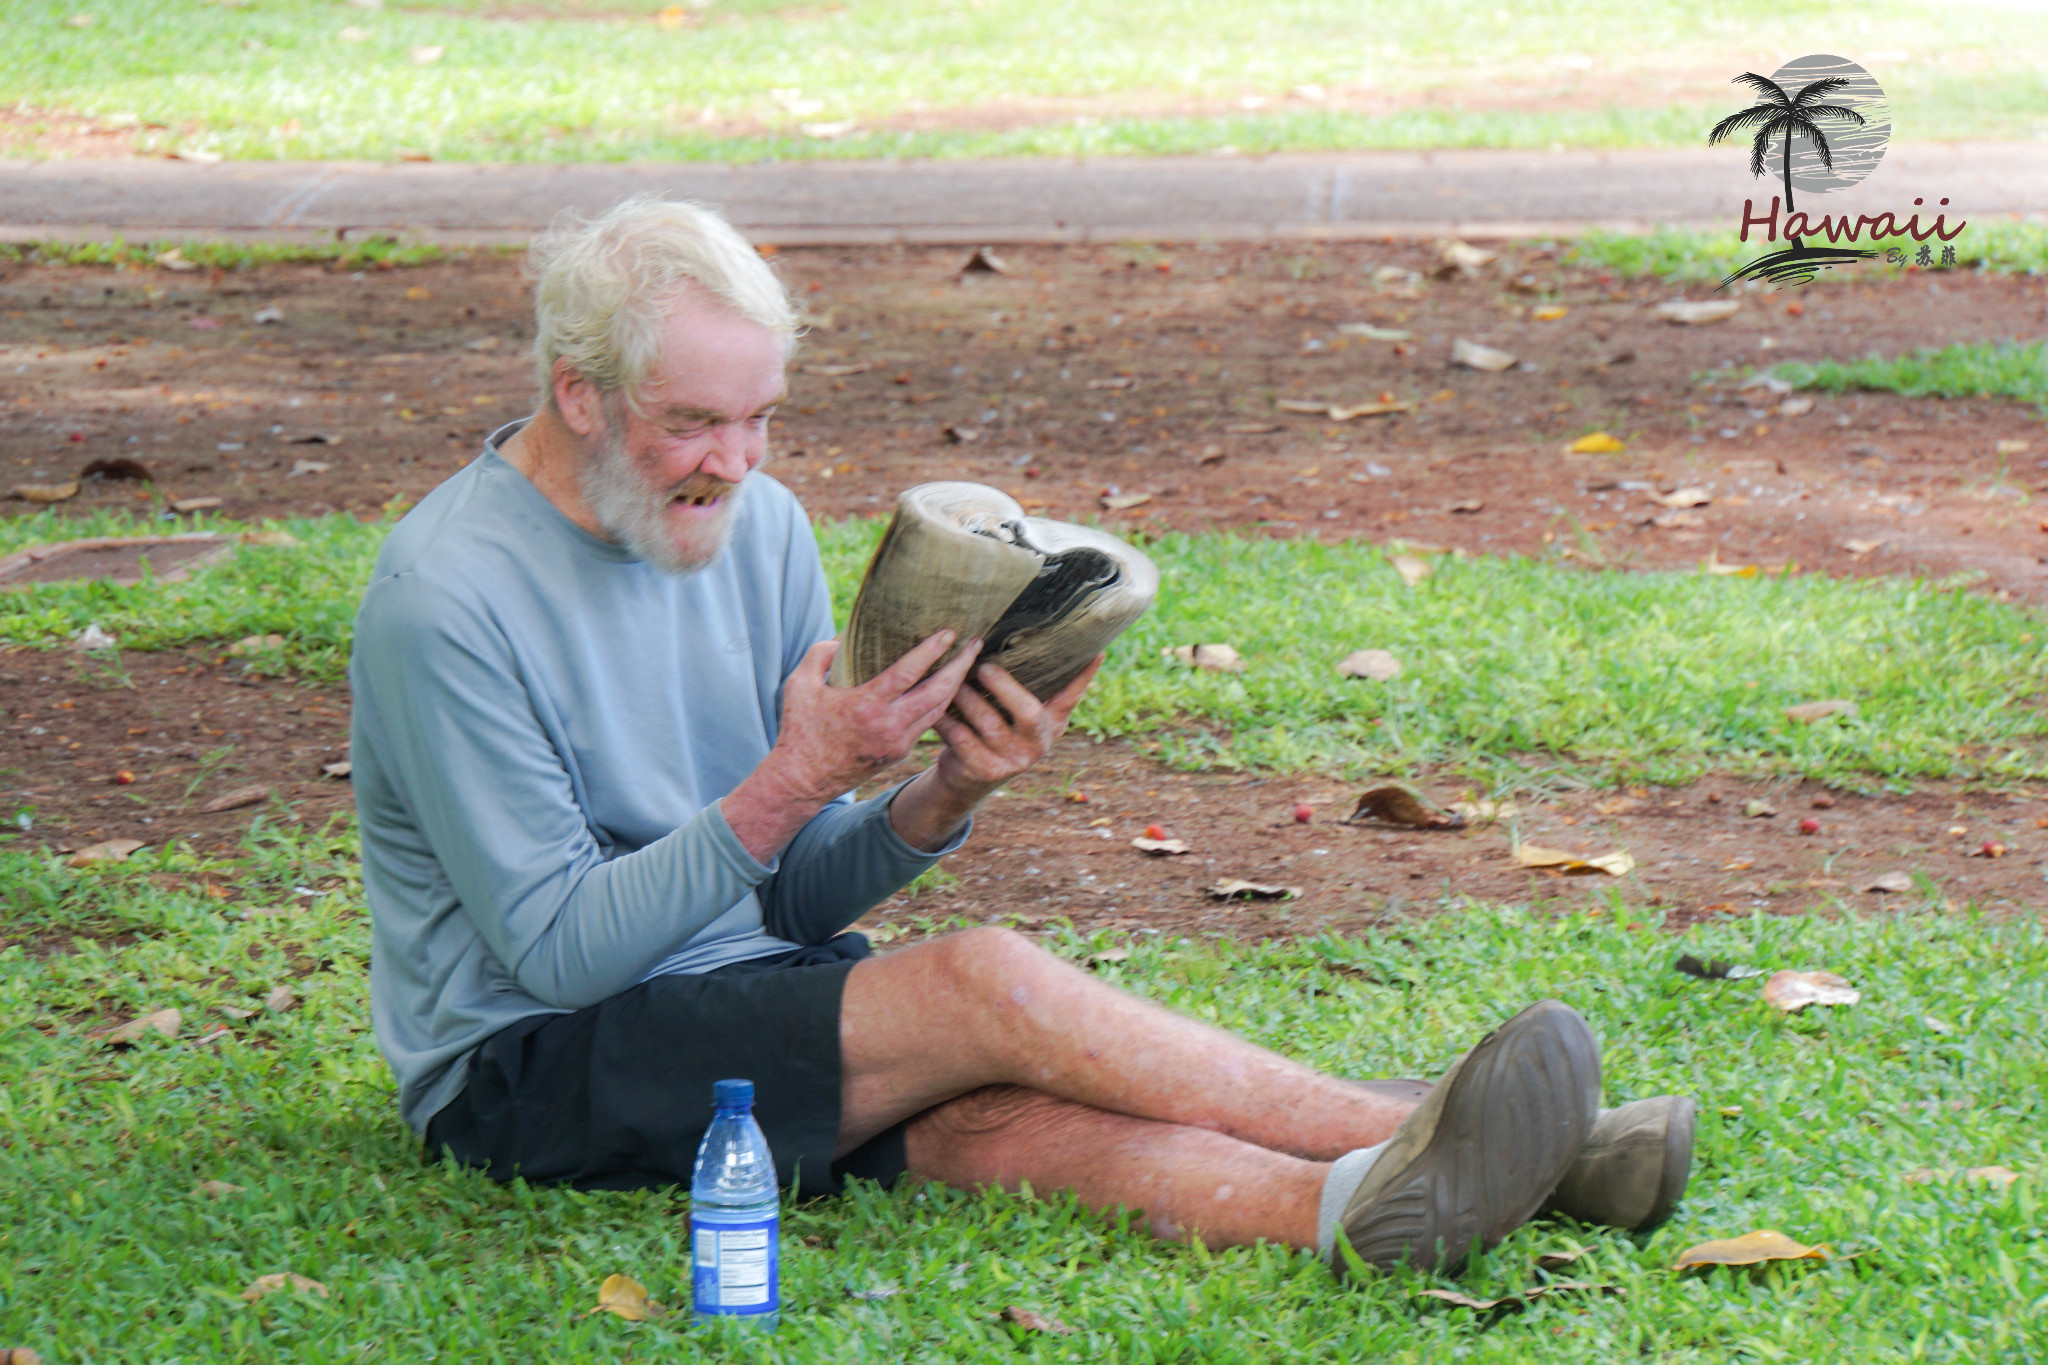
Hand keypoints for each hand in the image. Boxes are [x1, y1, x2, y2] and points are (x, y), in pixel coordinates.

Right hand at [769, 630, 982, 802]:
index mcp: (867, 706)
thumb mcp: (799, 685)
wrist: (802, 781)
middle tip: (976, 643)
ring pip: (939, 710)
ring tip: (968, 661)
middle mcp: (889, 726)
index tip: (950, 632)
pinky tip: (948, 687)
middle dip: (961, 666)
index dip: (932, 651)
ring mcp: (898, 742)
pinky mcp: (899, 752)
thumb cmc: (800, 729)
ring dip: (956, 685)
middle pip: (938, 692)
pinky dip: (941, 703)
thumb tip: (842, 637)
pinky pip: (928, 724)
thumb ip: (820, 654)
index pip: (909, 673)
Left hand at [931, 655, 1102, 799]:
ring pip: (987, 722)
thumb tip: (1040, 642)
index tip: (1095, 651)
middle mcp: (1039, 744)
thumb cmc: (996, 730)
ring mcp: (1014, 761)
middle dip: (1004, 686)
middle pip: (1029, 711)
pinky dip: (945, 719)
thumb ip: (1029, 688)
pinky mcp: (986, 770)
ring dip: (966, 697)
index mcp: (1051, 724)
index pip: (1071, 696)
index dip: (1083, 676)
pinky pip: (961, 738)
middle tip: (983, 666)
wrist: (969, 778)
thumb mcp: (1017, 715)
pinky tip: (933, 706)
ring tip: (951, 678)